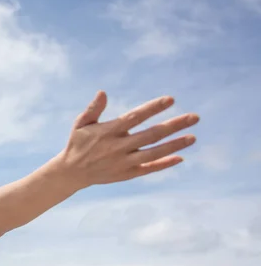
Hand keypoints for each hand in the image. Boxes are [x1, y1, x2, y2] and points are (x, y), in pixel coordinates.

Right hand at [59, 91, 198, 188]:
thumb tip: (103, 92)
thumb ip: (93, 108)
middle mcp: (118, 146)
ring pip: (154, 152)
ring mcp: (124, 162)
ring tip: (193, 137)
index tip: (170, 100)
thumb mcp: (81, 123)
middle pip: (151, 134)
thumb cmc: (78, 142)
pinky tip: (180, 157)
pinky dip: (164, 164)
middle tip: (194, 117)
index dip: (153, 108)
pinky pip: (149, 168)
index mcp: (109, 131)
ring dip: (174, 145)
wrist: (71, 172)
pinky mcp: (126, 174)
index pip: (135, 117)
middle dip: (174, 125)